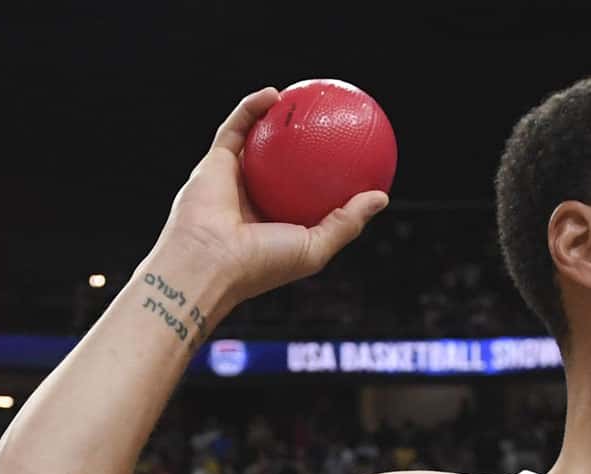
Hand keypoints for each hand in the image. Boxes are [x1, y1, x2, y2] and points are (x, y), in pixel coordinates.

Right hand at [152, 88, 390, 308]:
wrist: (209, 262)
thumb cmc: (262, 262)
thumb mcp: (316, 247)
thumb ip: (347, 222)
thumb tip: (381, 197)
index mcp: (276, 222)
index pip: (305, 195)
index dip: (326, 177)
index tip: (352, 160)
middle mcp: (253, 199)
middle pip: (281, 164)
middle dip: (301, 142)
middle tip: (326, 123)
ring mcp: (232, 180)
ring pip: (256, 141)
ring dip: (273, 117)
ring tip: (300, 99)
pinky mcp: (212, 163)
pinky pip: (235, 128)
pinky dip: (250, 108)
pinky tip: (274, 94)